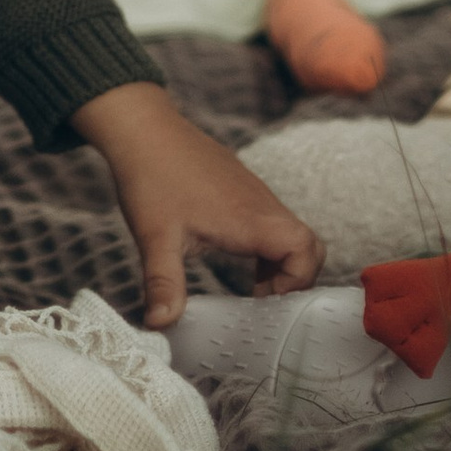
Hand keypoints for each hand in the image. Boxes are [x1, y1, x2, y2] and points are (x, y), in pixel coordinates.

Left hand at [70, 83, 324, 327]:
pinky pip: (272, 220)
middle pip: (309, 244)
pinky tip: (235, 256)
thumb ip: (163, 284)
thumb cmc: (151, 176)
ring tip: (251, 287)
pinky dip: (267, 245)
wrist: (141, 125)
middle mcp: (261, 203)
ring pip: (291, 232)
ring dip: (280, 263)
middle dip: (297, 277)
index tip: (265, 300)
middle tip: (264, 299)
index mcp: (250, 218)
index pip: (306, 250)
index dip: (297, 281)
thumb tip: (160, 325)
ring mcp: (254, 192)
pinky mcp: (242, 186)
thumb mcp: (155, 238)